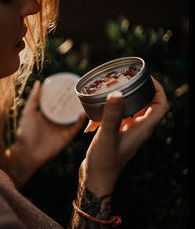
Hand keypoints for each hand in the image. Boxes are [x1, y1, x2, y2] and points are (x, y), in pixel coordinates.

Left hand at [8, 81, 85, 186]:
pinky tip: (83, 113)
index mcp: (48, 114)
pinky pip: (76, 127)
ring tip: (86, 100)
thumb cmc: (26, 132)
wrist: (29, 152)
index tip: (68, 84)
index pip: (58, 102)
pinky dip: (80, 121)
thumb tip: (38, 83)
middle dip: (74, 100)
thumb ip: (34, 99)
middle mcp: (57, 120)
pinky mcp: (67, 136)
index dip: (62, 94)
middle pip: (68, 108)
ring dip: (80, 109)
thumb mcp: (28, 112)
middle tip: (80, 90)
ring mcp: (63, 128)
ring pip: (74, 117)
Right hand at [79, 77, 168, 194]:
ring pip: (133, 110)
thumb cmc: (104, 161)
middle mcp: (139, 129)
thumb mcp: (107, 136)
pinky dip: (110, 112)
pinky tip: (94, 116)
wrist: (96, 178)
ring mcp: (129, 131)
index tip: (147, 78)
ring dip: (123, 101)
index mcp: (143, 129)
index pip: (161, 105)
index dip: (159, 89)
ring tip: (110, 92)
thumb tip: (117, 94)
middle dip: (140, 90)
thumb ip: (111, 116)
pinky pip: (119, 117)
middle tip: (127, 81)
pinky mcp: (119, 133)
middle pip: (148, 104)